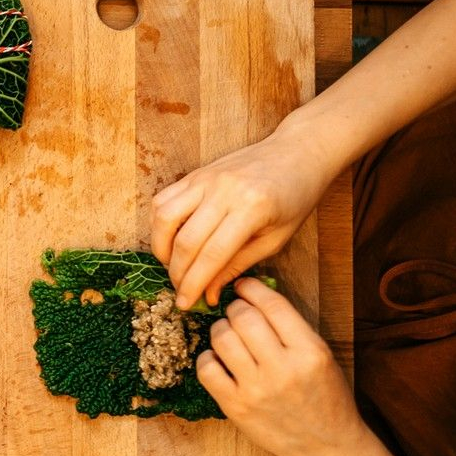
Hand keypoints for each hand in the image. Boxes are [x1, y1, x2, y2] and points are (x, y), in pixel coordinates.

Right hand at [151, 129, 332, 310]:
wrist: (297, 152)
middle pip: (185, 241)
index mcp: (252, 209)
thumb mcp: (277, 238)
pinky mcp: (194, 174)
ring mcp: (205, 179)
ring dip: (161, 248)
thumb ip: (239, 264)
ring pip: (164, 218)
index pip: (212, 255)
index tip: (187, 304)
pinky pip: (162, 199)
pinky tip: (169, 239)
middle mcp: (224, 191)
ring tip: (171, 265)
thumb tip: (209, 292)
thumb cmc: (295, 197)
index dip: (195, 284)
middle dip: (177, 273)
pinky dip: (158, 224)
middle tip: (180, 291)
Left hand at [195, 278, 364, 455]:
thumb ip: (291, 328)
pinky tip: (219, 360)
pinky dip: (208, 358)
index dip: (253, 289)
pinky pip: (206, 368)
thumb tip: (255, 294)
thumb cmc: (325, 396)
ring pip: (222, 338)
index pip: (273, 306)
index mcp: (310, 352)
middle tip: (237, 314)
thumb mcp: (321, 357)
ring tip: (228, 335)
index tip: (244, 286)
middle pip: (243, 318)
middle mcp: (283, 369)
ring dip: (221, 330)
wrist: (326, 445)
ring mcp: (256, 389)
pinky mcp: (235, 406)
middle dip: (236, 309)